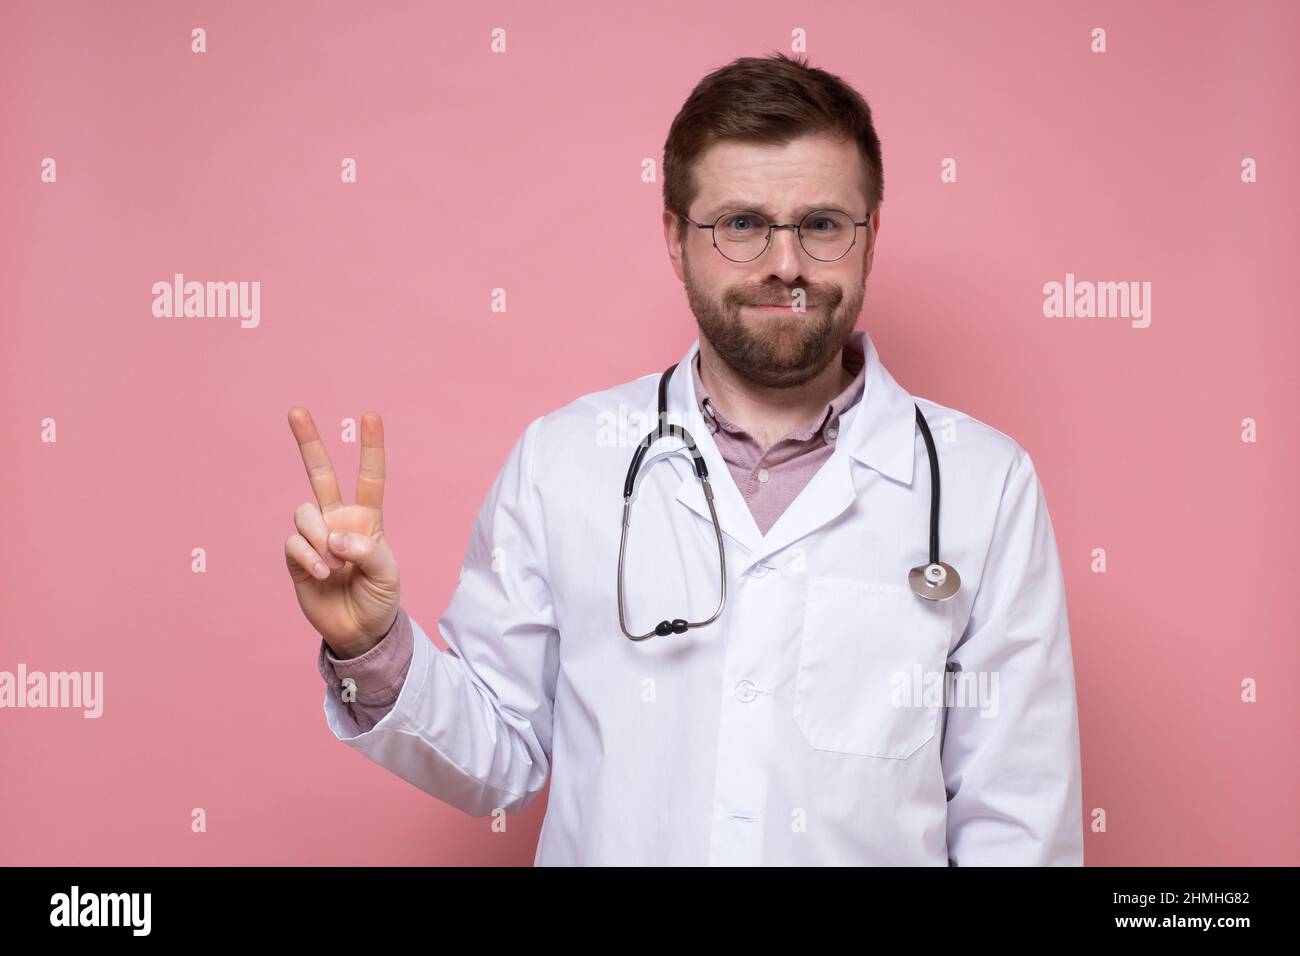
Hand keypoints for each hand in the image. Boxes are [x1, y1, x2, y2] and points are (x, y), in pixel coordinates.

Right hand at [284, 408, 399, 658]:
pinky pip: (294, 542)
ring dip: (318, 536)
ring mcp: (315, 537)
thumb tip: (333, 537)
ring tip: (333, 565)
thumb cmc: (380, 598)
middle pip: (321, 474)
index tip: (370, 416)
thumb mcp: (387, 574)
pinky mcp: (296, 558)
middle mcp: (338, 521)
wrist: (360, 632)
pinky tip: (321, 573)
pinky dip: (308, 556)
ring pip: (304, 512)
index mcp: (367, 519)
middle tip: (296, 410)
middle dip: (308, 442)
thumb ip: (365, 551)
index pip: (370, 477)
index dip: (371, 448)